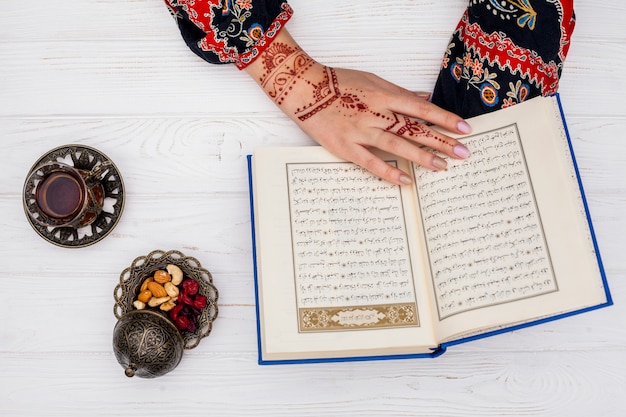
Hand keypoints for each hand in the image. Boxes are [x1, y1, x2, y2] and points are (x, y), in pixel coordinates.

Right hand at [245, 30, 471, 184]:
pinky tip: (405, 181)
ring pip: (397, 145)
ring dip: (421, 157)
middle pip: (414, 129)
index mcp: (384, 95)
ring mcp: (360, 131)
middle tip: (463, 152)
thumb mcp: (372, 79)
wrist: (304, 89)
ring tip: (442, 167)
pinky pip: (370, 162)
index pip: (421, 108)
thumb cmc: (338, 82)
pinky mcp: (345, 147)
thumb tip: (424, 98)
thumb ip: (400, 92)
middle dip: (441, 141)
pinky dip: (388, 171)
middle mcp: (375, 113)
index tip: (464, 128)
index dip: (444, 118)